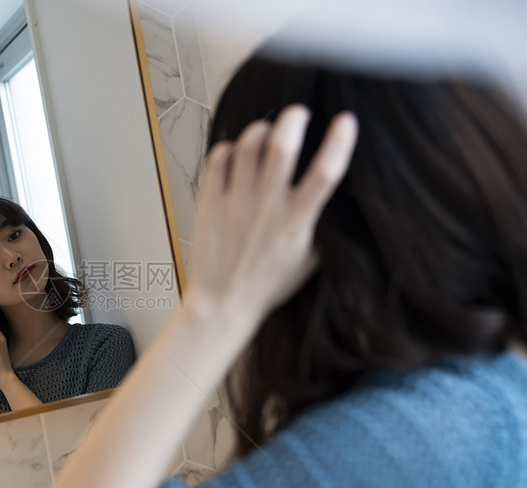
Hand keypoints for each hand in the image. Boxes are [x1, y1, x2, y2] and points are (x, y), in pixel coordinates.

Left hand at [185, 105, 357, 321]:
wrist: (224, 303)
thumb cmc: (269, 283)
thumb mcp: (308, 260)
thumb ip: (320, 226)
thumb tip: (334, 197)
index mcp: (297, 222)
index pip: (326, 174)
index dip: (341, 142)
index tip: (347, 121)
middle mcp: (267, 208)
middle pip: (283, 146)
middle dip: (294, 119)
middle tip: (297, 113)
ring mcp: (236, 203)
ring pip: (248, 145)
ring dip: (260, 129)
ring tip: (264, 132)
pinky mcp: (210, 204)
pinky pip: (218, 159)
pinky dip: (229, 148)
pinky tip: (235, 154)